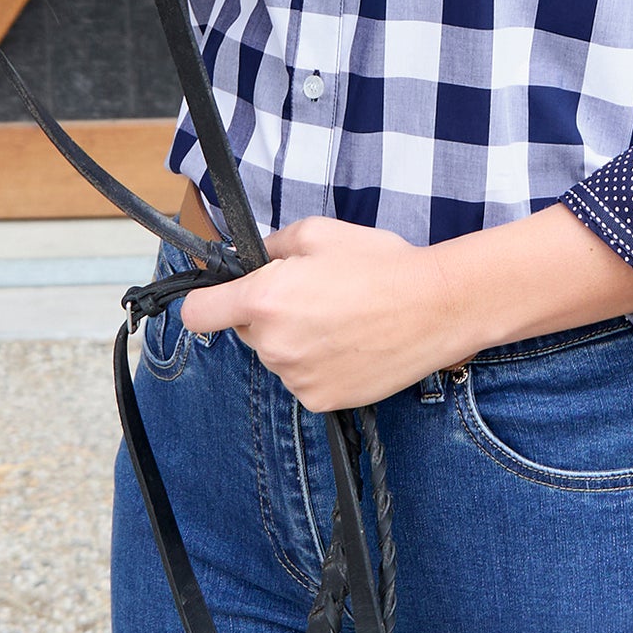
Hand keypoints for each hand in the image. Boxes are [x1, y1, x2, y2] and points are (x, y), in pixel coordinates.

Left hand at [179, 217, 455, 411]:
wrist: (434, 307)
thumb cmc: (380, 264)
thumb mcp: (318, 232)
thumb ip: (272, 245)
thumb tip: (254, 258)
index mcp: (264, 299)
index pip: (198, 314)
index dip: (205, 303)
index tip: (217, 299)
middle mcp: (273, 344)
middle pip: (245, 331)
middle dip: (266, 313)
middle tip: (311, 295)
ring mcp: (296, 377)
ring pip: (276, 355)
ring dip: (294, 339)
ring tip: (340, 318)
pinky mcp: (321, 399)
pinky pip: (301, 379)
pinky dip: (316, 364)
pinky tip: (348, 344)